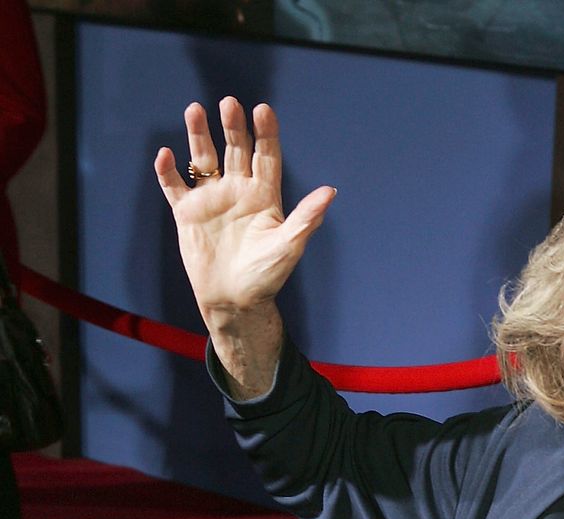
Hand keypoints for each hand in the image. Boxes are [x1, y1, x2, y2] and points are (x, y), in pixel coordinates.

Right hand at [154, 98, 335, 392]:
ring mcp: (212, 199)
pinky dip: (168, 171)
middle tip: (230, 105)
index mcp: (264, 196)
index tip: (263, 111)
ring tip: (195, 110)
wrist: (235, 302)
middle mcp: (238, 191)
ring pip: (204, 159)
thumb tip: (331, 191)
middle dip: (233, 127)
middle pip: (236, 150)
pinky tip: (166, 154)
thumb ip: (306, 218)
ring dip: (199, 136)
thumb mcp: (288, 246)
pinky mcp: (187, 213)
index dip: (265, 134)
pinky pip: (175, 186)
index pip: (266, 157)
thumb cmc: (266, 277)